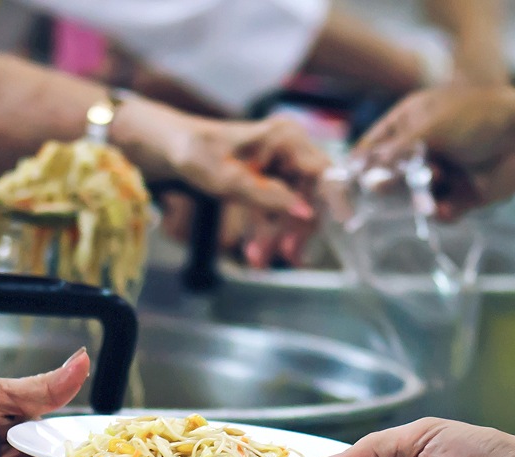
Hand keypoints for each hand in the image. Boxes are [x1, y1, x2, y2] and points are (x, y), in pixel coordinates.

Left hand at [118, 103, 328, 266]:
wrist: (168, 148)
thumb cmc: (192, 152)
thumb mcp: (225, 177)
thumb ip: (265, 195)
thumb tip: (304, 212)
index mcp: (286, 138)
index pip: (323, 171)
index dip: (336, 199)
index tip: (347, 226)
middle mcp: (290, 148)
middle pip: (312, 194)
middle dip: (296, 228)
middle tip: (285, 256)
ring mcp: (282, 164)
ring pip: (294, 207)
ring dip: (277, 236)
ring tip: (256, 261)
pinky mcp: (271, 179)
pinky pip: (278, 209)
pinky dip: (267, 231)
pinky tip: (255, 252)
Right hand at [355, 86, 514, 218]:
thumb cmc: (479, 118)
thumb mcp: (433, 128)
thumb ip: (398, 152)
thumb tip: (367, 174)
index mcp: (411, 122)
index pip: (374, 145)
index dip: (359, 165)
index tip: (344, 186)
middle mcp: (423, 148)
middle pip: (391, 175)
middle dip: (390, 186)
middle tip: (385, 191)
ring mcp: (443, 172)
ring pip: (415, 197)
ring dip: (419, 199)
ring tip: (429, 195)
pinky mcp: (462, 195)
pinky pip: (441, 211)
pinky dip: (442, 212)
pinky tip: (445, 208)